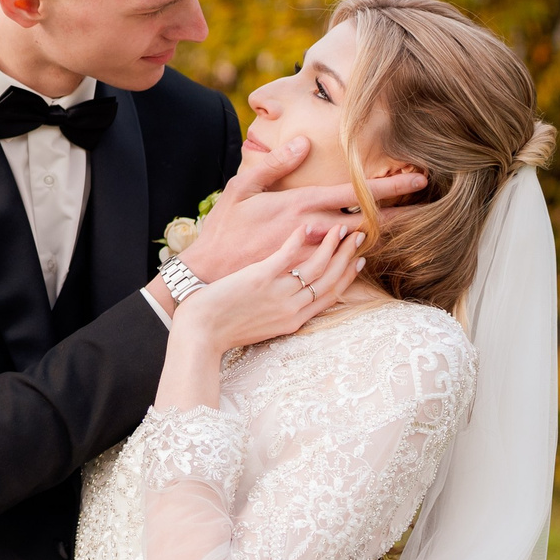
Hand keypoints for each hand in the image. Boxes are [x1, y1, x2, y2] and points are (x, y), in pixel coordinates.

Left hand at [172, 225, 367, 353]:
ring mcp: (278, 293)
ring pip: (317, 266)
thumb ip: (278, 312)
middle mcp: (292, 308)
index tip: (358, 260)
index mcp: (294, 320)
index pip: (331, 295)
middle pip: (331, 279)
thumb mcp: (261, 327)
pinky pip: (287, 255)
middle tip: (360, 236)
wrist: (199, 333)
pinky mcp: (260, 278)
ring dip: (333, 245)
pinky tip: (306, 226)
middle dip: (348, 256)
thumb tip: (288, 299)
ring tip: (342, 227)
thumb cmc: (222, 329)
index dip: (347, 276)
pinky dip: (300, 240)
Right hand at [173, 139, 424, 286]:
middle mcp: (313, 230)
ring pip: (362, 246)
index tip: (418, 177)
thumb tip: (303, 141)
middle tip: (432, 205)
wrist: (209, 274)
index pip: (356, 192)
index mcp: (300, 204)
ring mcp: (312, 256)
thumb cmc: (223, 229)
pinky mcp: (308, 275)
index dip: (391, 185)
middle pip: (371, 222)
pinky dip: (361, 259)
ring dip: (388, 236)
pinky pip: (345, 269)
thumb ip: (274, 164)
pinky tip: (370, 254)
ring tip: (412, 227)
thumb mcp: (241, 187)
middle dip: (405, 213)